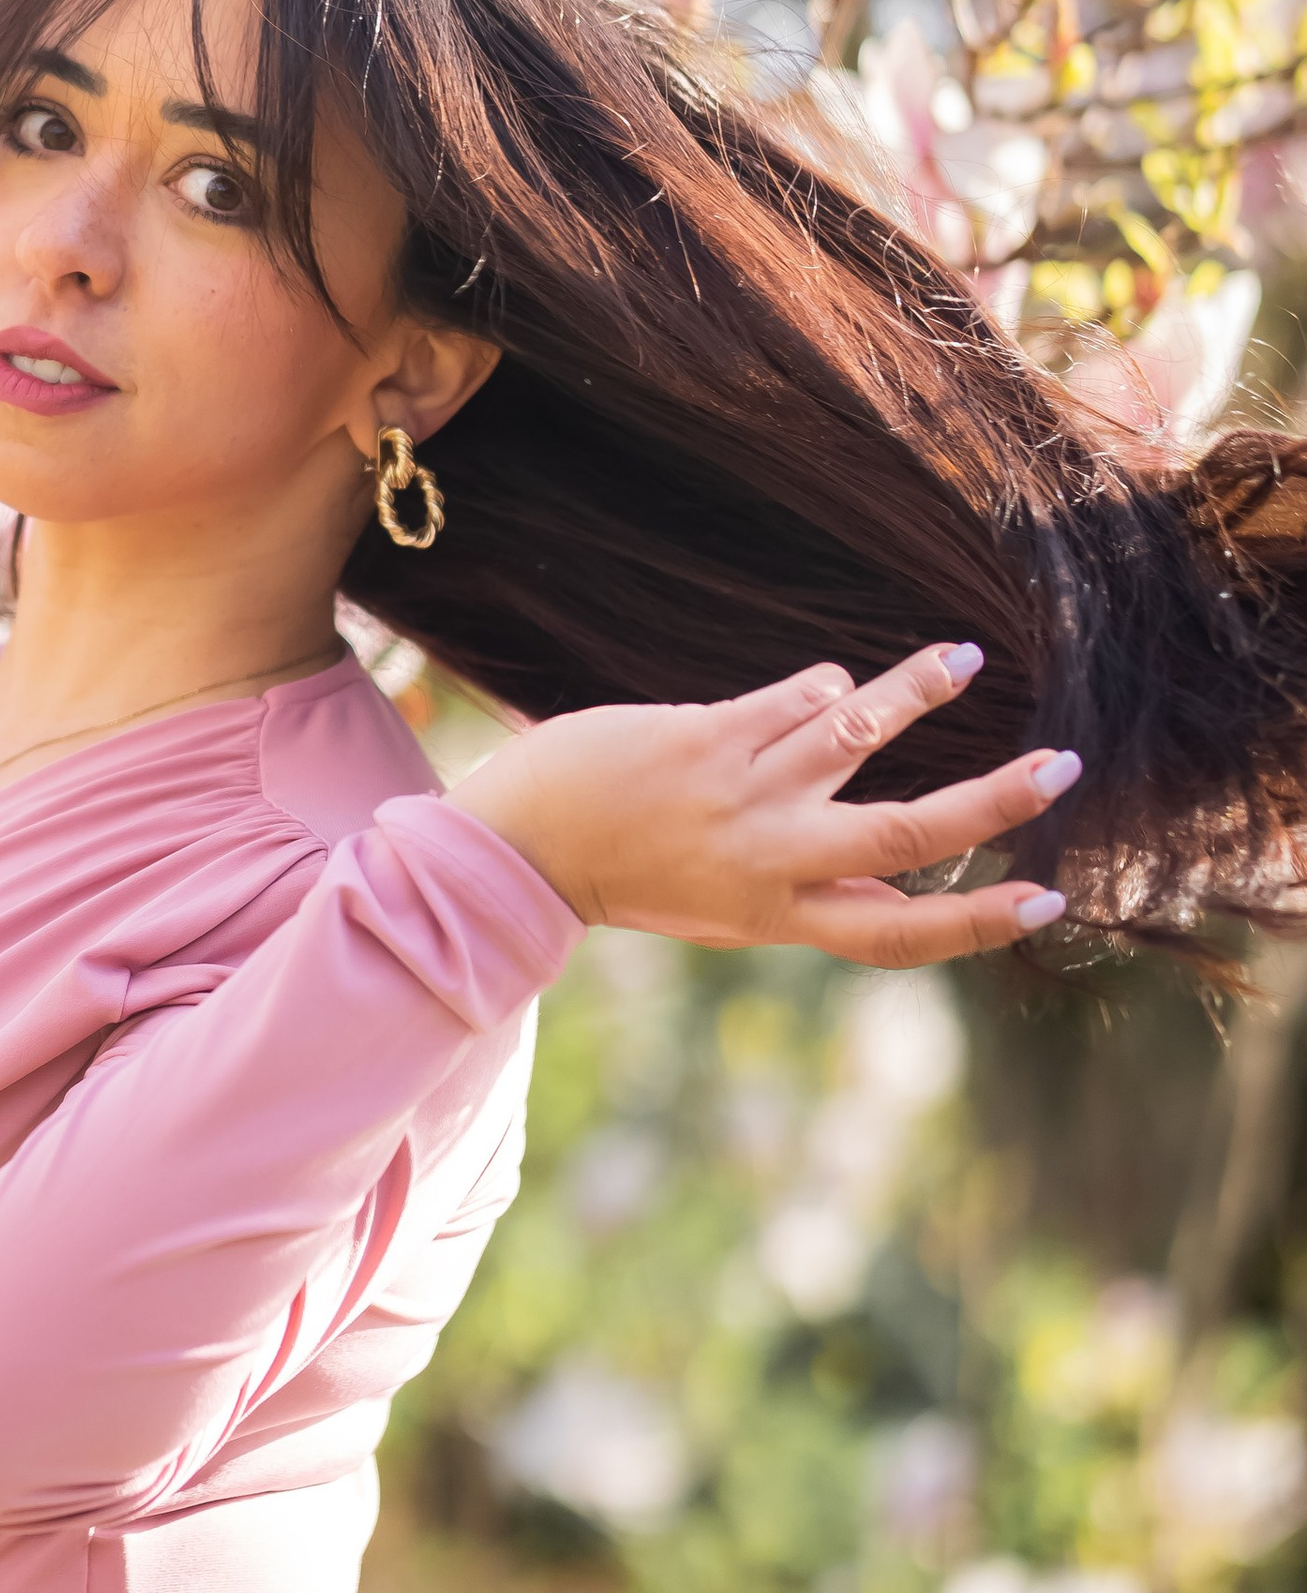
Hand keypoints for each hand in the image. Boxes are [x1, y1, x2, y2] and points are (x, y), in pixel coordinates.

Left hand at [451, 642, 1076, 963]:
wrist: (531, 842)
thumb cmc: (639, 872)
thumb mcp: (733, 910)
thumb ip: (814, 890)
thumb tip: (903, 874)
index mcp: (781, 917)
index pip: (901, 932)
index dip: (979, 922)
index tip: (1050, 901)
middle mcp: (773, 860)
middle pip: (908, 832)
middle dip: (995, 800)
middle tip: (1062, 765)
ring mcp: (745, 794)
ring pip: (858, 734)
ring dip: (917, 692)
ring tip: (962, 659)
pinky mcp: (710, 735)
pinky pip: (799, 697)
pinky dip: (828, 687)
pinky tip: (840, 684)